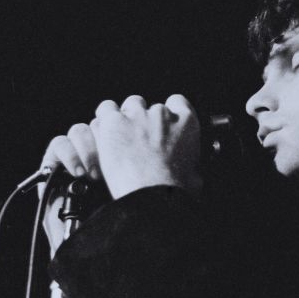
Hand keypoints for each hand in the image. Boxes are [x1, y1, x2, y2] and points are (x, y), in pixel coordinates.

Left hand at [41, 93, 202, 199]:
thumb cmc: (175, 190)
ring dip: (125, 118)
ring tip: (120, 139)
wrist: (152, 195)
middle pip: (150, 106)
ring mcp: (137, 116)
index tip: (163, 125)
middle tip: (139, 141)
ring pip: (128, 105)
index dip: (169, 112)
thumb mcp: (194, 176)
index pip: (177, 102)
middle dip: (144, 121)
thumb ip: (191, 165)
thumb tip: (192, 174)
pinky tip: (105, 137)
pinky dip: (104, 122)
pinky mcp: (114, 122)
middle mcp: (162, 114)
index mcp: (187, 123)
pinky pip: (105, 110)